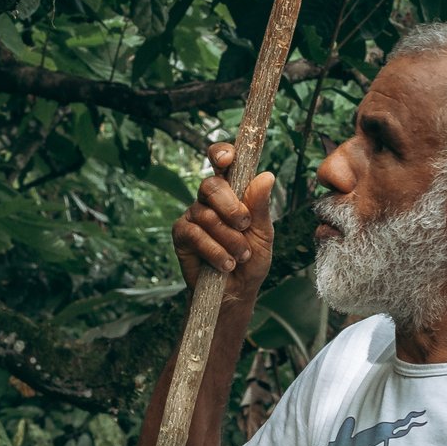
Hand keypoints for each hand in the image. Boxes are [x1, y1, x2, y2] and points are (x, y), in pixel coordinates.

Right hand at [171, 142, 274, 295]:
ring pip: (207, 215)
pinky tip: (226, 264)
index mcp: (232, 191)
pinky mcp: (181, 234)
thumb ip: (261, 207)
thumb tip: (266, 176)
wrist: (237, 292)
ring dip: (229, 239)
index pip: (222, 162)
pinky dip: (215, 251)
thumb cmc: (251, 259)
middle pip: (211, 185)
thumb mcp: (263, 233)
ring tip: (241, 256)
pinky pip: (195, 234)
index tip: (229, 159)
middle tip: (244, 226)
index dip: (222, 153)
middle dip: (231, 206)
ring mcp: (193, 215)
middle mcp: (209, 199)